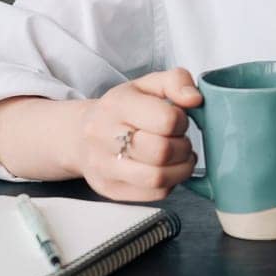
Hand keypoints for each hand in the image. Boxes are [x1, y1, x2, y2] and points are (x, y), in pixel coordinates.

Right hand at [71, 68, 201, 202]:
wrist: (81, 135)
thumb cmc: (121, 110)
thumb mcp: (147, 85)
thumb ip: (176, 81)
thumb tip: (194, 99)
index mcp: (116, 105)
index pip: (165, 119)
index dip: (181, 121)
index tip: (178, 120)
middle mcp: (104, 136)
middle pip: (162, 151)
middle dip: (183, 147)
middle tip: (181, 141)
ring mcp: (104, 167)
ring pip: (157, 178)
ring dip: (181, 169)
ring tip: (180, 158)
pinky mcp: (110, 189)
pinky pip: (154, 194)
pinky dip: (170, 183)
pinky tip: (167, 170)